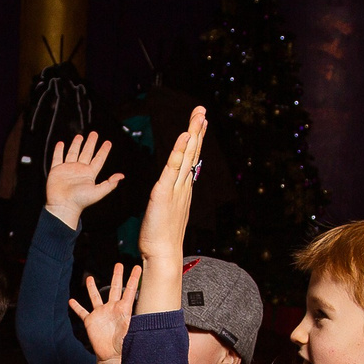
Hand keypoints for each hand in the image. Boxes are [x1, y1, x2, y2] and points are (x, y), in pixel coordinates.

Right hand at [44, 130, 121, 225]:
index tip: (108, 143)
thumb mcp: (98, 192)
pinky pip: (58, 158)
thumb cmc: (80, 201)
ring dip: (76, 144)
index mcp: (89, 174)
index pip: (98, 159)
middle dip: (90, 143)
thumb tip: (121, 176)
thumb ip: (109, 184)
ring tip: (80, 136)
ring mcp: (68, 169)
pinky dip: (59, 150)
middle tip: (94, 134)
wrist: (63, 206)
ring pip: (73, 153)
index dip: (103, 151)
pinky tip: (61, 144)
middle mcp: (79, 170)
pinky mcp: (57, 170)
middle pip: (86, 153)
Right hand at [68, 262, 138, 363]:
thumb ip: (132, 324)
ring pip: (95, 297)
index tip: (138, 267)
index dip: (133, 279)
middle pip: (114, 288)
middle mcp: (112, 308)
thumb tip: (140, 319)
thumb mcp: (130, 333)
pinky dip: (76, 307)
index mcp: (123, 309)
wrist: (112, 356)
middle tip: (118, 264)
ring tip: (90, 278)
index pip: (130, 291)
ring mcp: (100, 314)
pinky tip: (71, 301)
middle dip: (116, 276)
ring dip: (92, 288)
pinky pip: (82, 312)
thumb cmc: (123, 345)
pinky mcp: (90, 321)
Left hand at [136, 107, 206, 313]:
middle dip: (198, 130)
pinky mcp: (164, 192)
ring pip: (186, 156)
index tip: (200, 123)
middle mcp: (183, 186)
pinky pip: (173, 168)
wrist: (162, 253)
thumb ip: (169, 198)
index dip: (195, 140)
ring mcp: (176, 188)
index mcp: (183, 189)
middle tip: (202, 110)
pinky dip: (179, 151)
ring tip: (198, 116)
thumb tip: (167, 191)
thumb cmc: (161, 237)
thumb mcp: (166, 211)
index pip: (190, 159)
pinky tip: (185, 137)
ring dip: (193, 134)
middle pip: (192, 153)